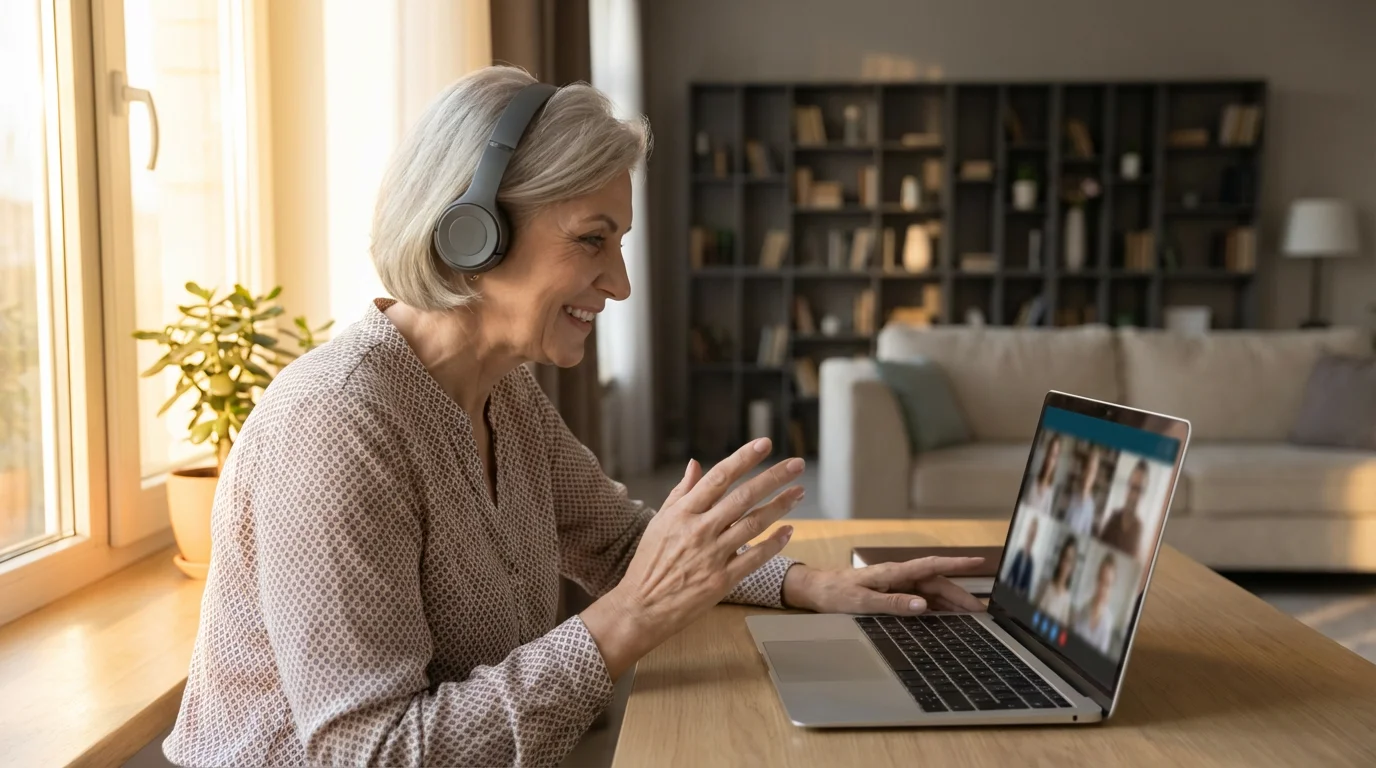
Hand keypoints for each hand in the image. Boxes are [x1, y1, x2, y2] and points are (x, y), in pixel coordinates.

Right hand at [581, 438, 805, 677]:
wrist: (641, 607)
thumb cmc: (649, 564)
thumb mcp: (660, 522)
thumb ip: (681, 492)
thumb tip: (696, 464)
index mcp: (683, 513)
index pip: (719, 477)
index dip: (744, 458)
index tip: (765, 444)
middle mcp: (700, 530)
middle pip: (744, 497)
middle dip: (774, 478)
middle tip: (797, 464)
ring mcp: (712, 555)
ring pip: (754, 524)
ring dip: (780, 506)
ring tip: (798, 493)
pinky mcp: (722, 580)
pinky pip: (755, 558)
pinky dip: (774, 543)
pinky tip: (788, 531)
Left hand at [782, 557, 986, 615]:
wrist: (816, 590)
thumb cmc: (835, 594)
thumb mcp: (862, 601)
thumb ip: (892, 603)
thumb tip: (922, 605)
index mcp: (894, 573)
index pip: (931, 566)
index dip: (956, 564)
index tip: (978, 562)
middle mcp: (899, 576)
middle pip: (937, 583)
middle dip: (960, 595)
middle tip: (982, 611)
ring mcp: (897, 584)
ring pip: (931, 591)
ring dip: (950, 602)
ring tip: (972, 617)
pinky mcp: (892, 593)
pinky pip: (920, 598)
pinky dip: (936, 607)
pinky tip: (947, 618)